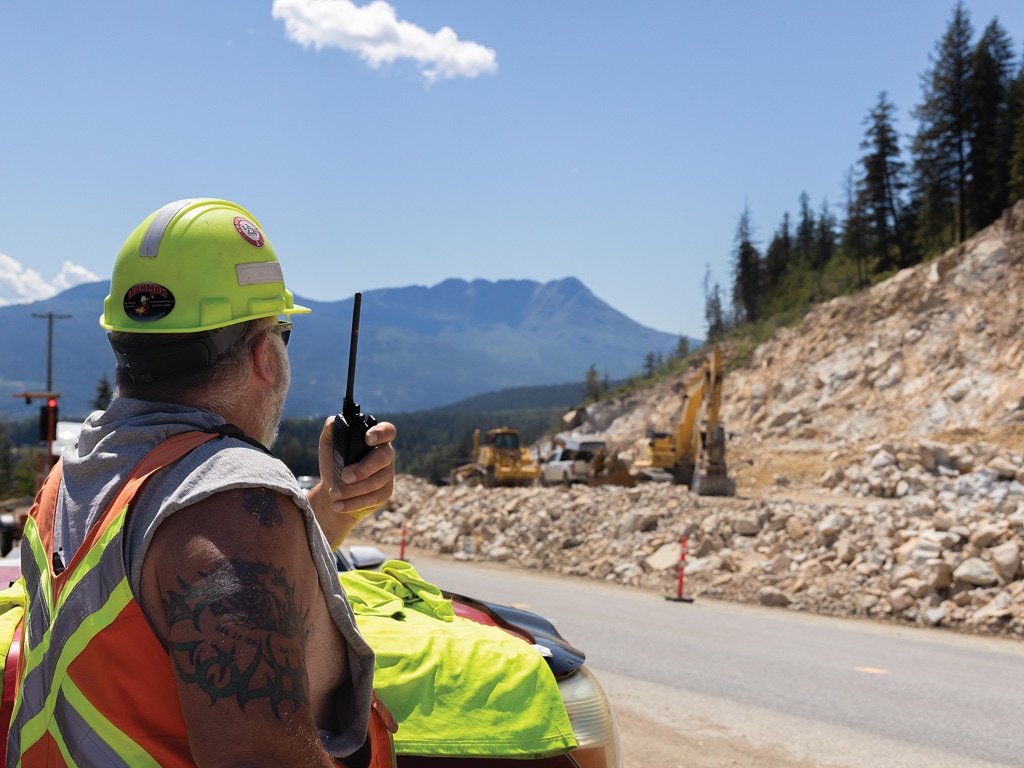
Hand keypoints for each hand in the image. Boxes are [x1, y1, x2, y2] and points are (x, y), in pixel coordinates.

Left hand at [310, 417, 395, 546]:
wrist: (333, 491)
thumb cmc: (334, 464)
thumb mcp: (328, 446)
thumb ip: (331, 431)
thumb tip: (332, 421)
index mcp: (375, 440)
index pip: (387, 430)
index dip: (380, 433)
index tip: (367, 438)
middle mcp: (385, 455)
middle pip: (383, 457)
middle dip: (363, 468)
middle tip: (344, 475)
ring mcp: (387, 475)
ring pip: (376, 481)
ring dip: (353, 489)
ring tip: (333, 493)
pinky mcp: (385, 493)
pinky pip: (373, 498)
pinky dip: (353, 503)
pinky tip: (338, 505)